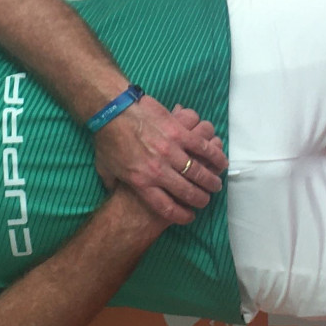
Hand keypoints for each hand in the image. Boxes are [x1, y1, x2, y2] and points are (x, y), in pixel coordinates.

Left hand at [93, 97, 226, 224]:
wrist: (112, 110)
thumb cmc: (107, 139)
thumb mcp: (105, 169)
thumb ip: (113, 184)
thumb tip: (115, 194)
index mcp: (141, 183)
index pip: (167, 208)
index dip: (181, 216)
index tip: (190, 216)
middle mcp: (158, 170)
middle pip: (187, 192)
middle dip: (201, 199)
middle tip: (206, 199)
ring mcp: (171, 151)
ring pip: (198, 172)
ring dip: (211, 181)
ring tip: (216, 184)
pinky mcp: (179, 132)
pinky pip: (202, 148)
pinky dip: (214, 156)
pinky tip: (221, 162)